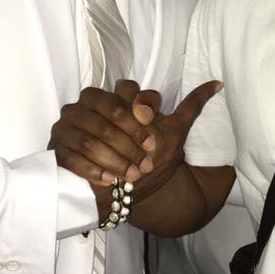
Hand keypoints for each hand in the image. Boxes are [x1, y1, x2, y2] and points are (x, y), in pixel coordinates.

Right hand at [48, 79, 220, 221]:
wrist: (124, 190)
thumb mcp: (174, 131)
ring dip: (113, 158)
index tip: (153, 142)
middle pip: (105, 110)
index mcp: (115, 97)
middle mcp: (88, 106)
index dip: (140, 115)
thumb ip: (190, 106)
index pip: (125, 89)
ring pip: (89, 135)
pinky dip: (91, 169)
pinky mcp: (57, 149)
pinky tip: (108, 181)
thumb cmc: (148, 157)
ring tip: (129, 177)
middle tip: (142, 163)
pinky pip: (71, 155)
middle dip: (126, 140)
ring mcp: (68, 126)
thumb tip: (217, 84)